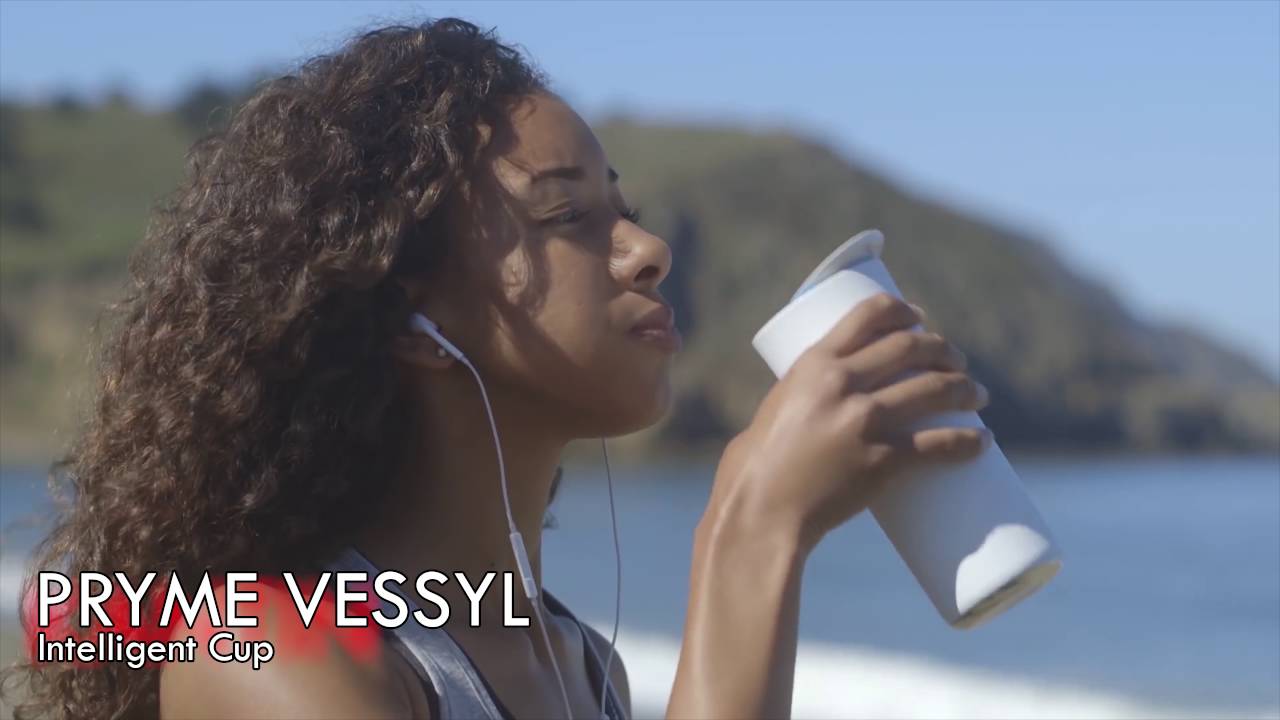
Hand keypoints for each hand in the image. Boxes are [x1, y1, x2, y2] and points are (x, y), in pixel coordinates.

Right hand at [707, 293, 991, 552]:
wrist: (759, 511)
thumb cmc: (757, 466)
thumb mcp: (778, 409)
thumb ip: (809, 398)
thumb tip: (836, 401)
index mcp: (814, 363)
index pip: (869, 314)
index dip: (903, 311)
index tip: (920, 318)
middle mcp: (842, 384)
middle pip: (911, 347)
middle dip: (944, 350)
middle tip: (957, 363)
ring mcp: (864, 422)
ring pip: (934, 391)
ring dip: (965, 389)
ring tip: (978, 396)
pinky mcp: (881, 462)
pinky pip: (939, 445)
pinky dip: (968, 442)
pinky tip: (982, 442)